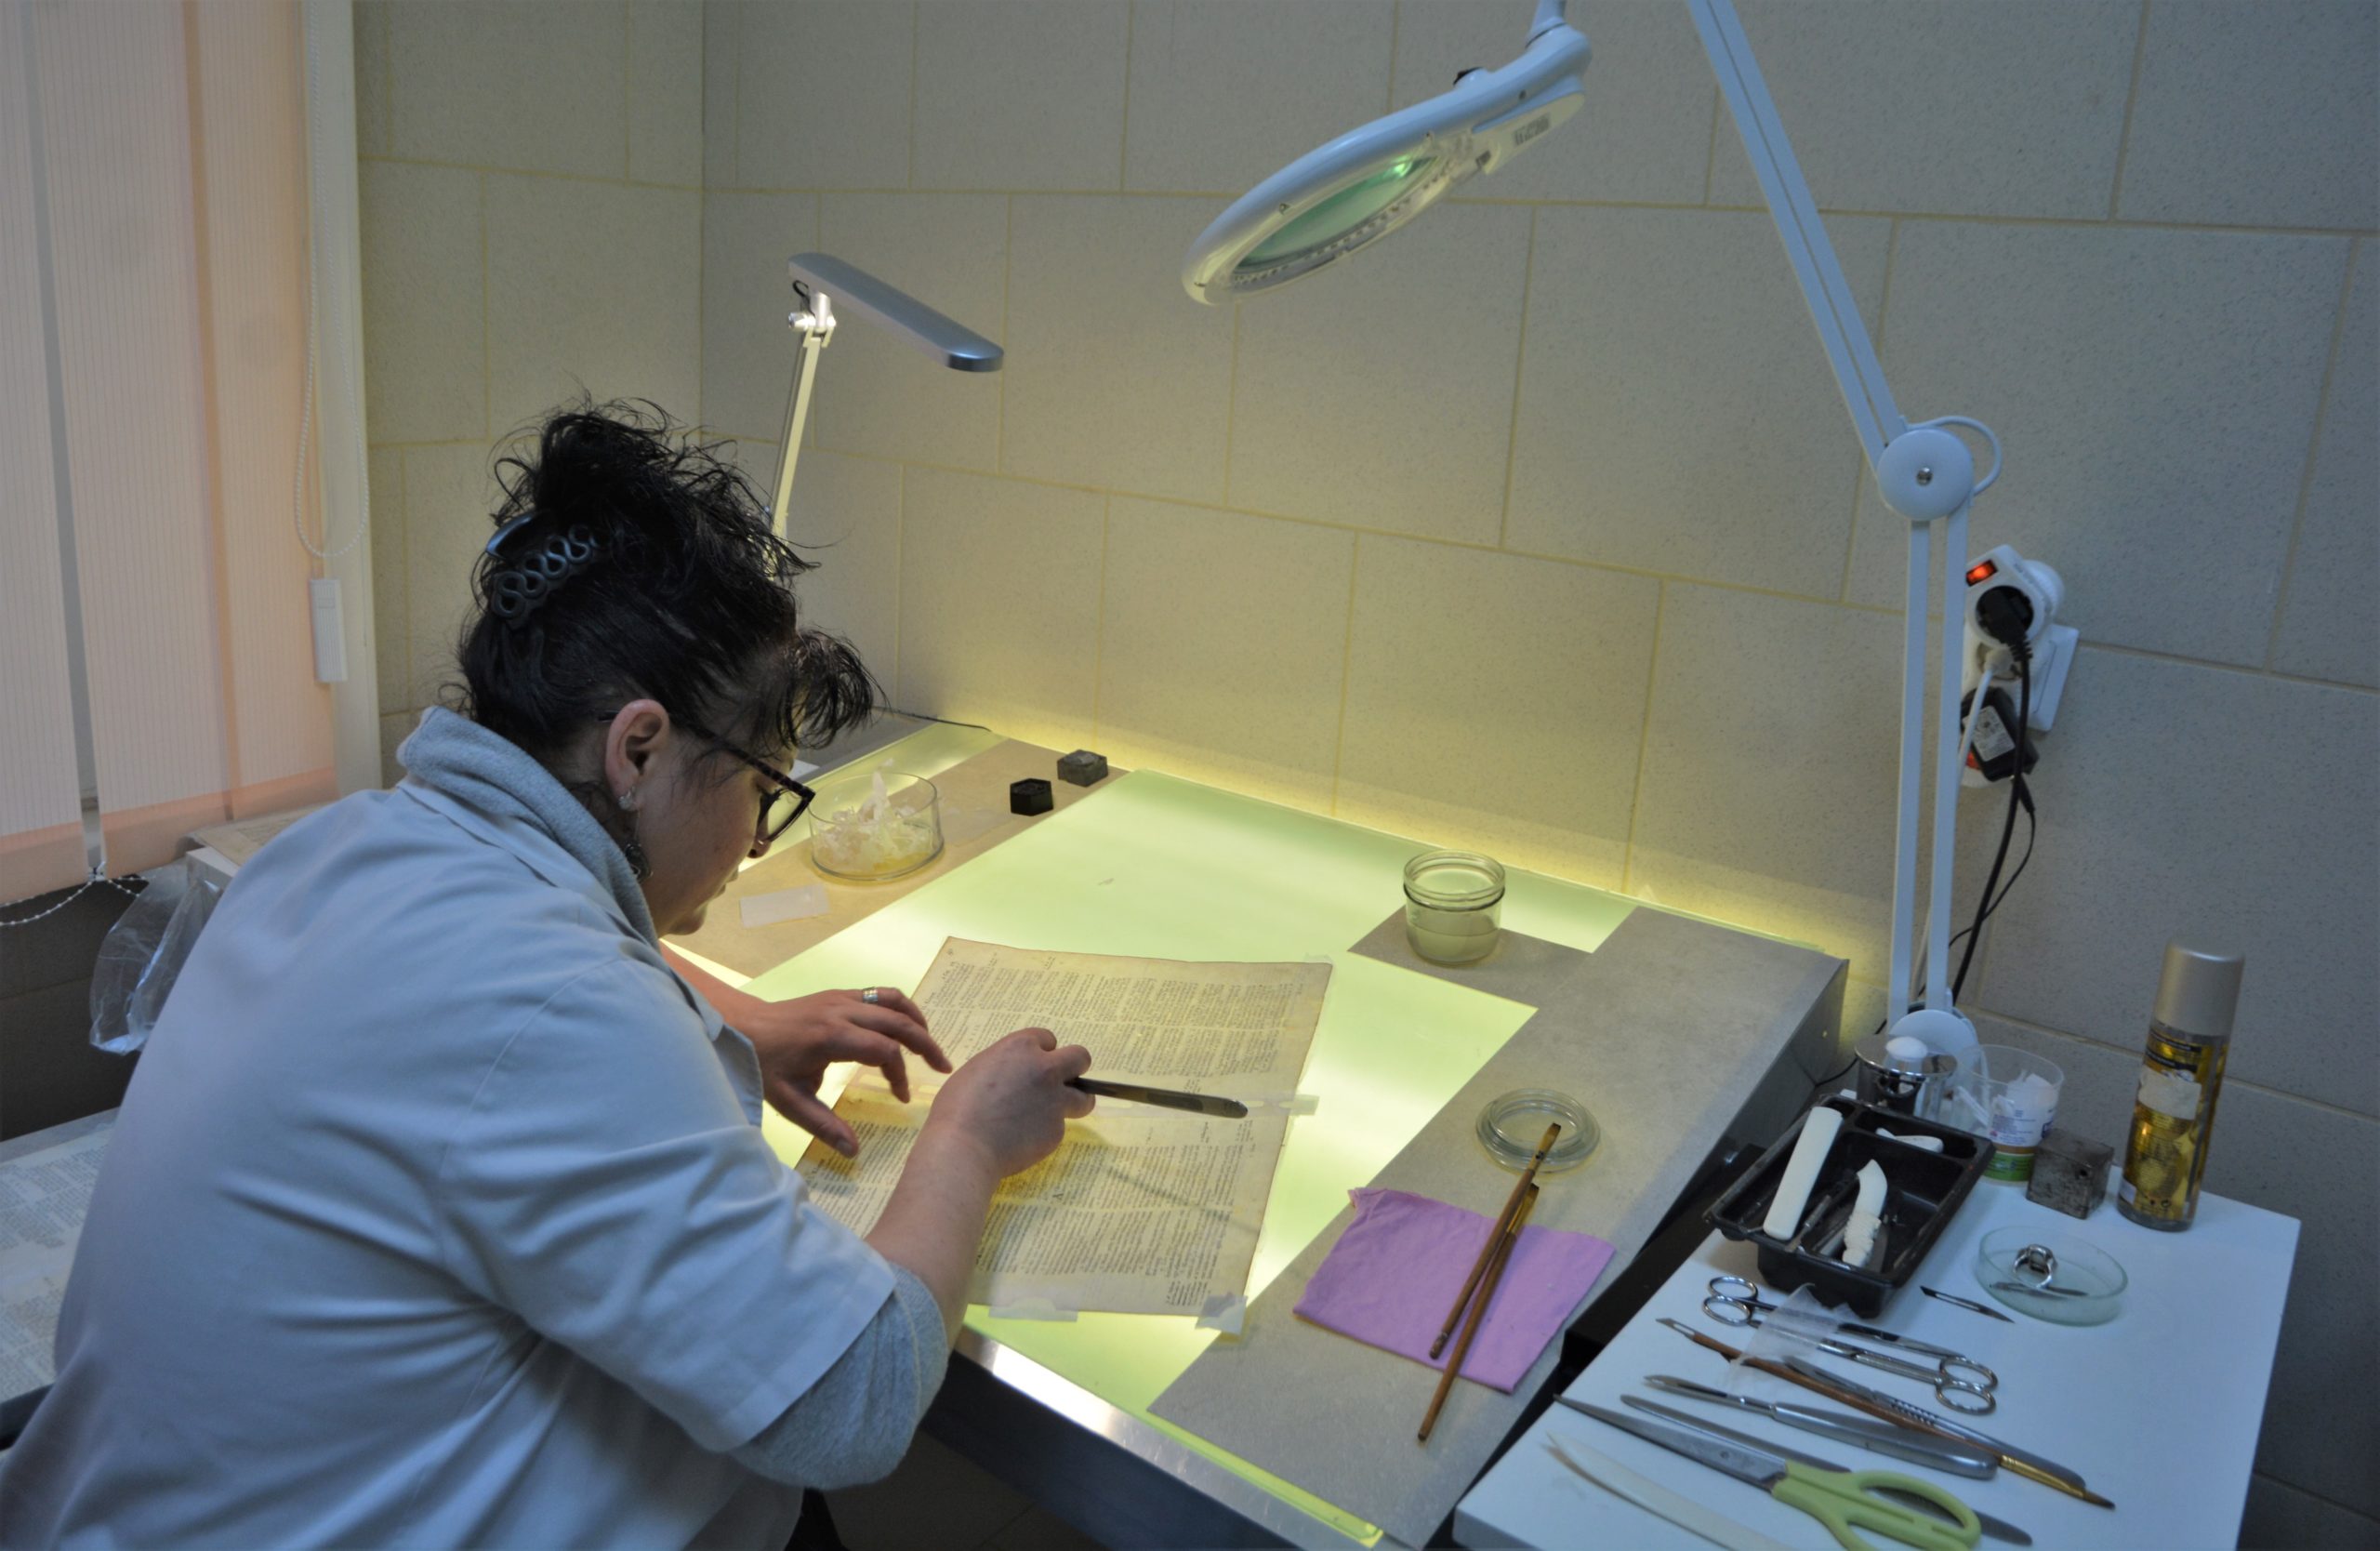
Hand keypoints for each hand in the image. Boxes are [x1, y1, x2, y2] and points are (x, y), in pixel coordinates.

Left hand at [735, 987, 950, 1156]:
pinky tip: (905, 1027)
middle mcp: (842, 1011)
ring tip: (929, 1045)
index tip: (899, 1096)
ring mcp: (842, 998)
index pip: (884, 1050)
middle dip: (925, 1044)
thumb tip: (854, 1152)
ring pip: (894, 1001)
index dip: (899, 1074)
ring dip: (917, 1022)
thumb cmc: (764, 1065)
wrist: (742, 1026)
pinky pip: (880, 994)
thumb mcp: (789, 1101)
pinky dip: (900, 1009)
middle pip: (899, 1022)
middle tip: (942, 1068)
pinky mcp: (840, 994)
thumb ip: (823, 1125)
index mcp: (831, 1037)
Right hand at [925, 1028, 1093, 1178]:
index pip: (1048, 1039)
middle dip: (1074, 1068)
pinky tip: (1022, 1139)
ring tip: (1051, 1113)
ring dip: (1073, 1102)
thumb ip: (1005, 1066)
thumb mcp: (978, 1069)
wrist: (964, 1147)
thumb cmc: (957, 1107)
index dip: (1041, 1053)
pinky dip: (1045, 1132)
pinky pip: (1058, 1127)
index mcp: (1021, 1047)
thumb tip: (1014, 1075)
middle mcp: (1045, 1069)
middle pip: (1080, 1058)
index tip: (1033, 1065)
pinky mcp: (1057, 1130)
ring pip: (1083, 1097)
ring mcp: (1055, 1101)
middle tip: (1062, 1082)